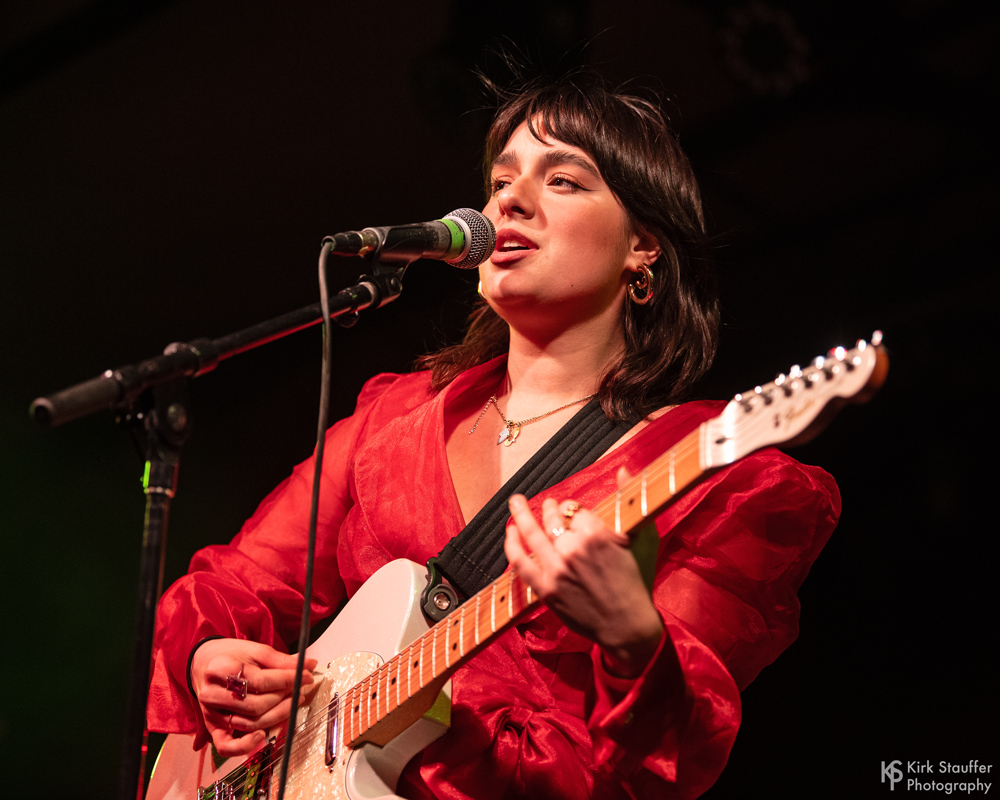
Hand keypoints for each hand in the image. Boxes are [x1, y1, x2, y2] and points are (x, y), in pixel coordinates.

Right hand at [189, 638, 318, 756]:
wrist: (203, 663)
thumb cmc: (232, 656)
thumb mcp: (255, 650)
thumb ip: (281, 660)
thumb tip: (309, 665)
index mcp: (220, 668)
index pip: (260, 680)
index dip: (287, 680)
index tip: (307, 675)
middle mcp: (211, 692)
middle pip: (255, 704)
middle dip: (283, 698)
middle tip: (299, 689)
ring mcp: (211, 712)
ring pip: (248, 723)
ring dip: (276, 716)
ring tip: (291, 703)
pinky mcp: (212, 727)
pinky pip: (226, 746)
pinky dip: (245, 746)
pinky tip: (262, 736)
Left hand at [504, 468, 663, 677]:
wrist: (627, 625)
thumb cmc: (636, 580)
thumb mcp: (640, 536)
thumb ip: (628, 498)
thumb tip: (623, 468)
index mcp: (597, 535)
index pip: (575, 510)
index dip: (572, 510)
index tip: (572, 512)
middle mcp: (574, 549)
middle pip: (552, 519)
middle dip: (549, 508)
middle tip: (548, 505)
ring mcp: (558, 570)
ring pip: (533, 534)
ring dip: (522, 515)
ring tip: (516, 503)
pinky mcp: (546, 589)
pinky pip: (521, 562)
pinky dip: (512, 545)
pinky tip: (509, 532)